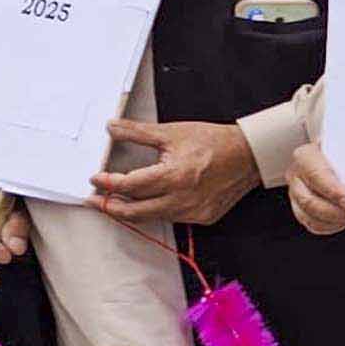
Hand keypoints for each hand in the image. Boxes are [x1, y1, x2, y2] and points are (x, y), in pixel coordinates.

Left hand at [89, 117, 254, 228]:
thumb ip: (138, 132)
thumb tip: (113, 128)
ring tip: (116, 201)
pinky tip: (147, 202)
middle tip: (95, 200)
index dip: (108, 183)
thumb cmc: (215, 142)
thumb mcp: (172, 132)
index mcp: (174, 176)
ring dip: (131, 210)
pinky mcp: (203, 217)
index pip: (130, 185)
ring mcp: (193, 211)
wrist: (249, 156)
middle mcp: (183, 198)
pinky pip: (170, 217)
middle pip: (135, 210)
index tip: (96, 179)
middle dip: (110, 207)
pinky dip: (155, 211)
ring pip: (151, 217)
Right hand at [285, 137, 344, 235]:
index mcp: (307, 155)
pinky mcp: (301, 208)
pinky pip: (312, 224)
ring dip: (336, 220)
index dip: (332, 190)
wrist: (340, 156)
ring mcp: (296, 192)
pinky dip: (332, 226)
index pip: (315, 174)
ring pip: (308, 215)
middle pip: (308, 200)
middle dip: (337, 212)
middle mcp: (297, 174)